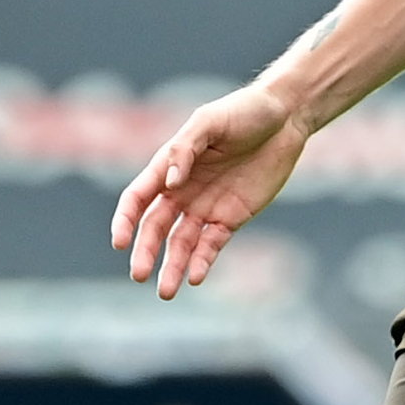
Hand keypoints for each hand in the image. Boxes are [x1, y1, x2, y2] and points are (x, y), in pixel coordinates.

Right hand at [111, 80, 310, 297]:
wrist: (285, 119)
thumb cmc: (243, 113)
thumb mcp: (209, 122)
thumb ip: (185, 149)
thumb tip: (170, 182)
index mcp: (168, 167)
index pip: (137, 199)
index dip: (125, 220)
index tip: (119, 242)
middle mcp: (182, 191)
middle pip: (155, 228)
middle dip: (145, 252)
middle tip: (138, 275)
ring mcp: (205, 207)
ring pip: (181, 243)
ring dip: (172, 266)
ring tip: (166, 292)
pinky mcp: (231, 218)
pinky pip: (212, 244)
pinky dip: (202, 261)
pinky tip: (196, 277)